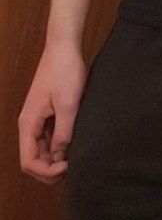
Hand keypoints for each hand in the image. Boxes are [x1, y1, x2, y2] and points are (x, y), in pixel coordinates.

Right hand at [18, 42, 86, 184]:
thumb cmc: (65, 71)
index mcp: (28, 123)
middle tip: (73, 167)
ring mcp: (36, 120)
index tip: (68, 165)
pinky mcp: (45, 115)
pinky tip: (72, 146)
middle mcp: (28, 124)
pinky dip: (57, 148)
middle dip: (49, 170)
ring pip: (40, 151)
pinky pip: (47, 139)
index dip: (47, 171)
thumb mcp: (69, 104)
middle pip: (32, 160)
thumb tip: (61, 156)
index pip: (28, 162)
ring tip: (74, 159)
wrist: (63, 48)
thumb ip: (63, 133)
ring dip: (53, 160)